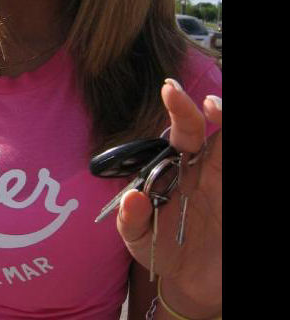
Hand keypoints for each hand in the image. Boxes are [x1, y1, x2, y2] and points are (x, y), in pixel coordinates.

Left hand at [117, 80, 221, 311]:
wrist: (191, 283)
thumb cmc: (160, 248)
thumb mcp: (139, 239)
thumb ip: (131, 220)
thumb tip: (132, 198)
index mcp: (176, 166)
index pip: (180, 129)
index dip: (178, 108)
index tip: (171, 89)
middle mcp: (205, 167)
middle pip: (215, 129)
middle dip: (218, 110)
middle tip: (211, 104)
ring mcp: (225, 181)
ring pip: (233, 145)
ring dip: (233, 128)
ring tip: (221, 114)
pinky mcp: (237, 195)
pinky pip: (239, 168)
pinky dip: (237, 162)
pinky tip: (229, 158)